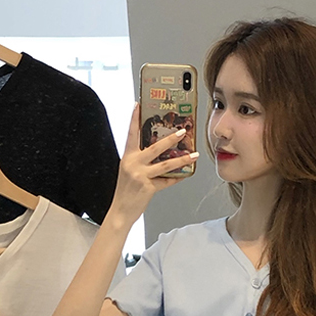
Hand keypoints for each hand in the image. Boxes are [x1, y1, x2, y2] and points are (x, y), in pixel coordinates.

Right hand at [105, 104, 198, 229]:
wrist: (121, 211)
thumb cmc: (125, 192)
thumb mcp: (129, 172)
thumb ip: (140, 161)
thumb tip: (158, 152)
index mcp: (127, 158)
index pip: (131, 134)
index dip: (134, 118)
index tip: (138, 105)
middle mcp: (134, 164)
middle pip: (156, 147)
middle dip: (171, 138)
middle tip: (183, 131)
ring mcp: (141, 176)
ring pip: (166, 164)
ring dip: (182, 159)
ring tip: (194, 154)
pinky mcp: (149, 187)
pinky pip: (167, 180)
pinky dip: (177, 177)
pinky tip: (185, 174)